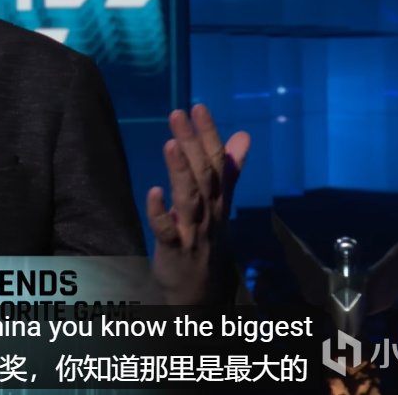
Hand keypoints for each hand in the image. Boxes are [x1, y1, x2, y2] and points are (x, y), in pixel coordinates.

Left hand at [146, 104, 249, 304]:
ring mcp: (194, 231)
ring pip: (190, 199)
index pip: (217, 161)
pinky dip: (161, 212)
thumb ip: (230, 170)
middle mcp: (210, 212)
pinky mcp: (175, 249)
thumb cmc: (206, 239)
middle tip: (180, 113)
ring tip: (171, 144)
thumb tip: (243, 135)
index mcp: (219, 199)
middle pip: (204, 175)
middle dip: (193, 144)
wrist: (200, 290)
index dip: (209, 134)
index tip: (198, 107)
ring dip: (181, 172)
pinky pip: (168, 231)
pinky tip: (154, 192)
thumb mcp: (220, 204)